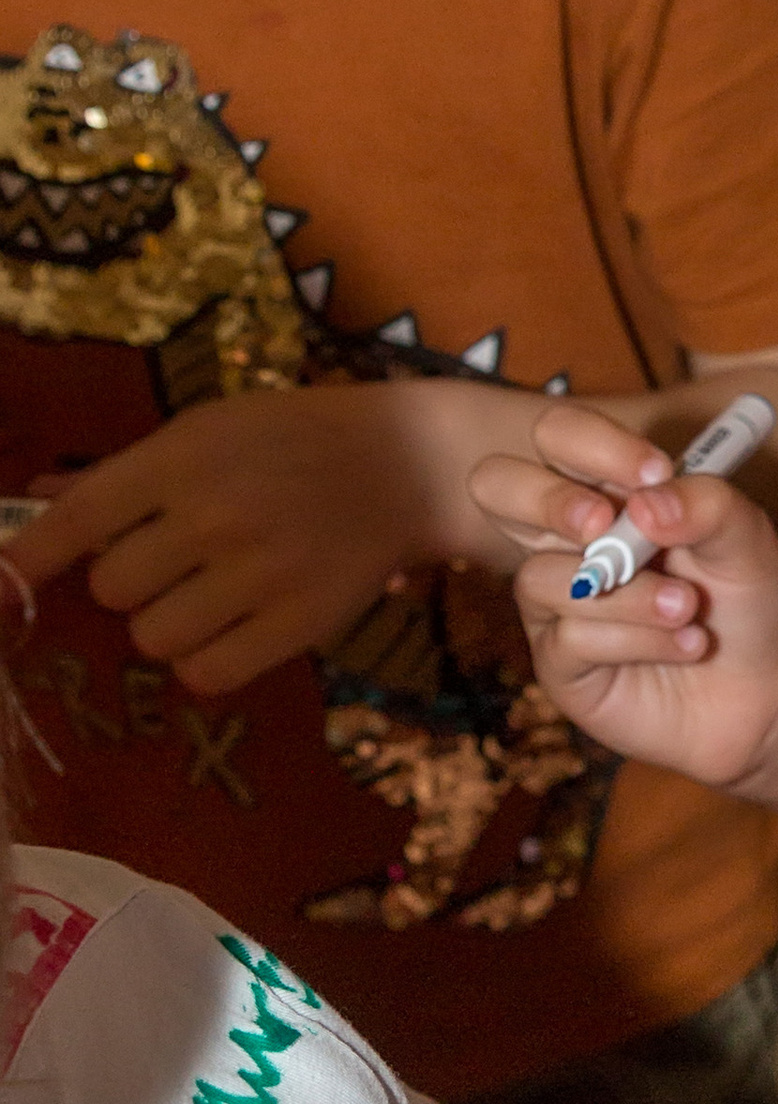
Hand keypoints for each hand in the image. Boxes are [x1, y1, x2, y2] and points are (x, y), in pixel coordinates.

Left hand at [6, 382, 485, 692]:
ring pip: (154, 637)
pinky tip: (231, 631)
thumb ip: (129, 474)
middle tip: (177, 564)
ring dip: (169, 624)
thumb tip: (38, 505)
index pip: (77, 519)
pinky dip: (207, 661)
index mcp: (184, 458)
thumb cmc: (297, 438)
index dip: (26, 559)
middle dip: (132, 583)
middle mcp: (214, 515)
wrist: (410, 463)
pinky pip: (210, 673)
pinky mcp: (302, 621)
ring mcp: (260, 572)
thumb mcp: (211, 430)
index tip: (0, 587)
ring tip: (210, 597)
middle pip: (113, 590)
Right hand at [496, 404, 777, 788]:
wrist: (764, 685)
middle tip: (605, 525)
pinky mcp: (560, 660)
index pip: (559, 435)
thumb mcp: (746, 537)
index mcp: (608, 488)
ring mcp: (556, 598)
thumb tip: (644, 504)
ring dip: (630, 595)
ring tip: (688, 609)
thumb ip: (707, 504)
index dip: (592, 444)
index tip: (654, 473)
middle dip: (549, 502)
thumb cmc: (744, 596)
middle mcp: (567, 536)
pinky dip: (640, 640)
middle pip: (495, 484)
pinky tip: (686, 645)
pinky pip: (571, 639)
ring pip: (543, 578)